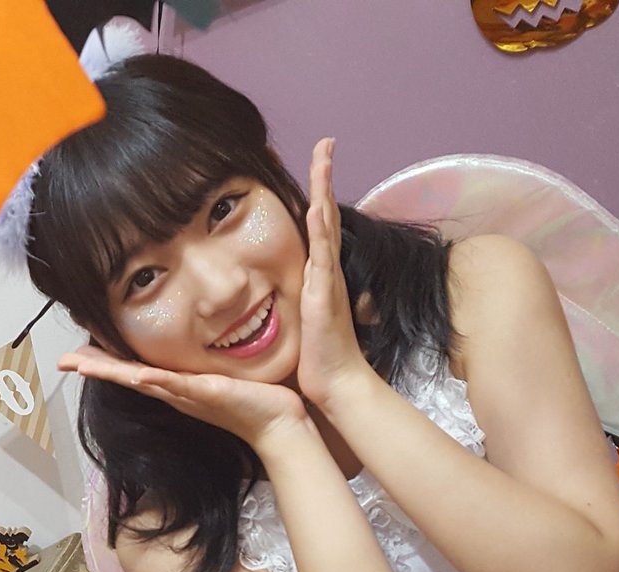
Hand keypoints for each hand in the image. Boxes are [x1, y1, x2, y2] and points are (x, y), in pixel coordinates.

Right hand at [58, 345, 308, 446]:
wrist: (280, 424)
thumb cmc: (256, 397)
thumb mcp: (221, 374)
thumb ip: (206, 358)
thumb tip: (201, 335)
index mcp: (175, 384)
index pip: (131, 369)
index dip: (102, 360)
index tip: (74, 352)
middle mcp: (174, 392)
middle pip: (124, 377)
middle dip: (93, 367)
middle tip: (62, 360)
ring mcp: (188, 395)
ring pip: (141, 380)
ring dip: (112, 372)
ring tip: (82, 364)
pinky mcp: (208, 394)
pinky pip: (178, 385)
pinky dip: (156, 379)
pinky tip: (137, 373)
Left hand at [295, 139, 381, 409]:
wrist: (338, 383)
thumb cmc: (317, 357)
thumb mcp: (301, 319)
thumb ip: (293, 300)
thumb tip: (281, 294)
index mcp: (318, 274)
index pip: (315, 224)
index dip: (314, 192)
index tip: (312, 163)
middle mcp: (326, 269)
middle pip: (324, 211)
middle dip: (323, 175)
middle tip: (325, 141)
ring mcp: (327, 278)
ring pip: (325, 223)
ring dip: (324, 188)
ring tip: (325, 153)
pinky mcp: (323, 293)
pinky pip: (321, 254)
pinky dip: (319, 227)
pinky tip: (316, 203)